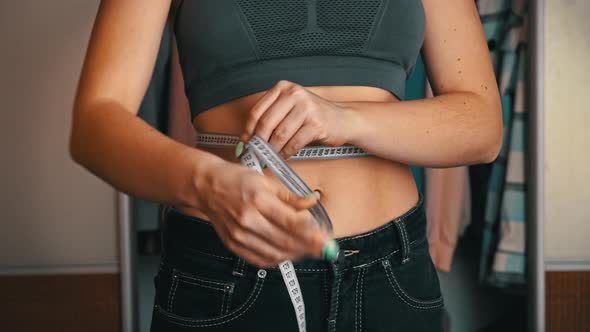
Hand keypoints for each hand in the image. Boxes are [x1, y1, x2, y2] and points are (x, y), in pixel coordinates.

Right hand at [199, 160, 329, 267]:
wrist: (206, 187)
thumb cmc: (236, 180)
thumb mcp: (266, 180)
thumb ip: (290, 196)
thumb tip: (312, 202)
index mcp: (258, 200)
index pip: (291, 223)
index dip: (312, 234)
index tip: (326, 240)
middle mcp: (248, 220)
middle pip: (285, 241)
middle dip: (309, 247)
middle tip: (323, 248)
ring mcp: (239, 235)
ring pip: (275, 253)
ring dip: (295, 254)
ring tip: (308, 249)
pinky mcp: (233, 245)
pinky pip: (260, 259)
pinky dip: (278, 259)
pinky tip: (287, 252)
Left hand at [240, 80, 352, 158]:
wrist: (344, 119)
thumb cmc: (314, 116)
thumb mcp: (291, 107)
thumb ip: (272, 116)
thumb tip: (248, 137)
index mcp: (284, 88)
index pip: (258, 110)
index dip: (248, 129)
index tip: (246, 142)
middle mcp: (294, 94)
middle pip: (266, 123)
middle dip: (259, 142)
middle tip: (255, 154)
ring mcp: (306, 108)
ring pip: (279, 134)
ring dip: (272, 150)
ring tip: (268, 157)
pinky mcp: (316, 124)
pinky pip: (294, 143)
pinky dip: (286, 153)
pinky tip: (283, 157)